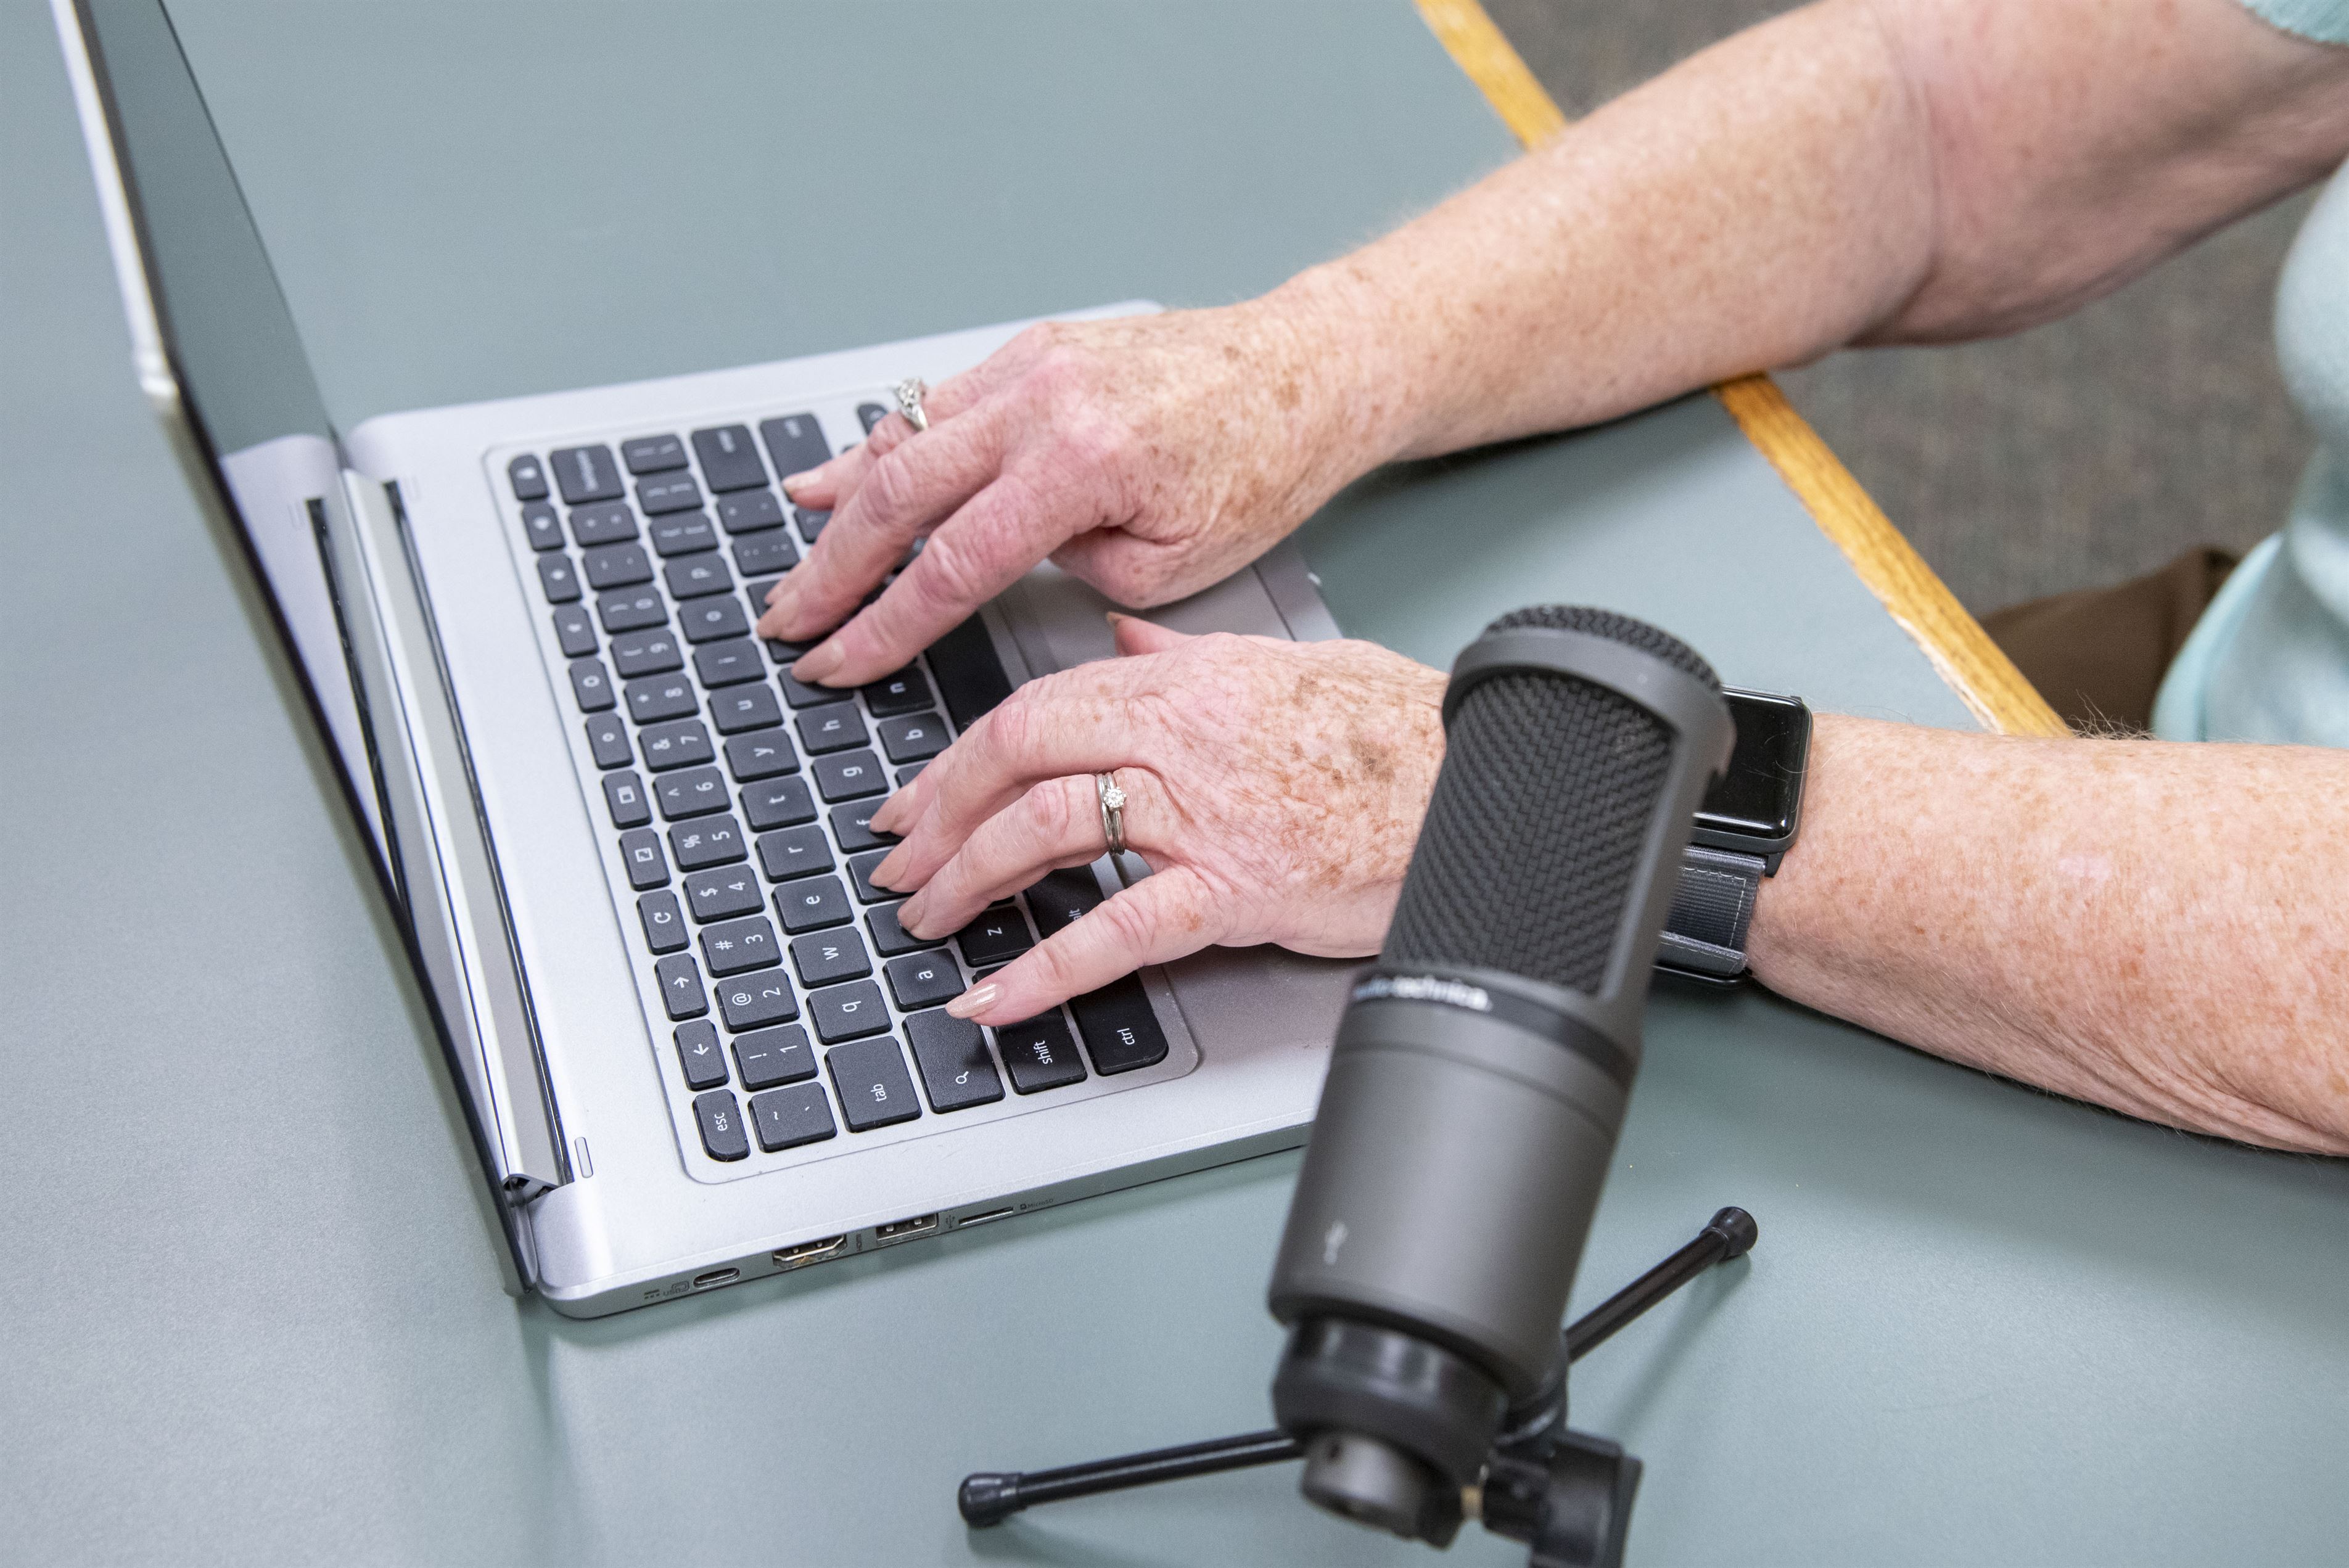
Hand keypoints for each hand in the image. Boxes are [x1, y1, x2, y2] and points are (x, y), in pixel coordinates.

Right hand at [755, 299, 1381, 688]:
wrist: (1306, 370)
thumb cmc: (1262, 466)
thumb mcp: (1174, 562)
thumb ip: (1072, 568)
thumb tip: (997, 560)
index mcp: (1083, 461)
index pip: (952, 562)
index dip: (884, 624)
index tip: (836, 662)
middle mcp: (1045, 399)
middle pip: (900, 493)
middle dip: (834, 569)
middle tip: (789, 621)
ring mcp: (1033, 364)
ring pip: (905, 435)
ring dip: (843, 504)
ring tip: (801, 563)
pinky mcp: (1036, 349)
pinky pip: (937, 402)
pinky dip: (883, 444)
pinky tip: (842, 476)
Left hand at [865, 616, 1446, 1025]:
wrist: (1482, 784)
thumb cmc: (1397, 732)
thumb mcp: (1285, 663)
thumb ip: (1187, 650)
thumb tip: (1120, 633)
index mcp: (1188, 679)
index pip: (1041, 704)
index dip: (961, 755)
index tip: (919, 795)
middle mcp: (1182, 737)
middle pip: (1021, 756)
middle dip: (938, 812)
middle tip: (896, 861)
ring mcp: (1205, 814)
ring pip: (1049, 827)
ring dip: (969, 877)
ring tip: (927, 919)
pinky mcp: (1236, 888)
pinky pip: (1117, 930)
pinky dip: (1042, 970)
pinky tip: (993, 999)